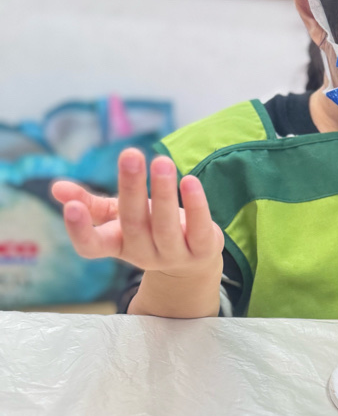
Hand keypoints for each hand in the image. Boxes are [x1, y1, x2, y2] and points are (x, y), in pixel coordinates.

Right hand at [51, 149, 223, 276]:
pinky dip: (196, 205)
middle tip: (130, 154)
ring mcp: (174, 256)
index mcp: (117, 245)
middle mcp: (144, 254)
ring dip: (164, 193)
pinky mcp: (202, 251)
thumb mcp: (118, 216)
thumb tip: (56, 188)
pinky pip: (199, 229)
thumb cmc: (148, 228)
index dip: (80, 230)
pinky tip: (190, 181)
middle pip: (134, 223)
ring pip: (166, 226)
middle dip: (131, 188)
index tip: (72, 207)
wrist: (190, 261)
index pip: (92, 247)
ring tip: (161, 161)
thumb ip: (90, 202)